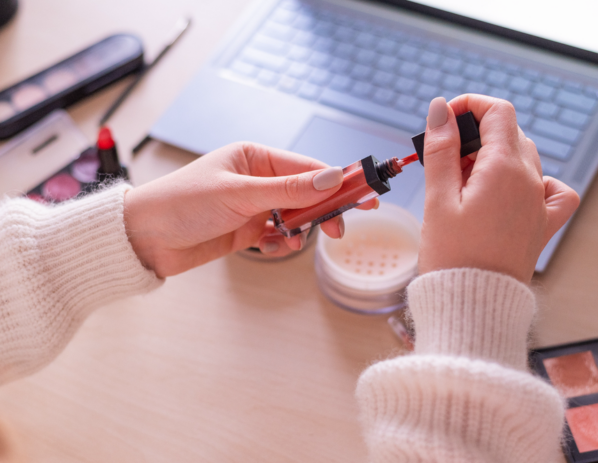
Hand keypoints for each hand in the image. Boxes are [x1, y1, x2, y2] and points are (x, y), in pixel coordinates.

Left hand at [124, 142, 374, 277]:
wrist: (143, 238)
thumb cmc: (181, 203)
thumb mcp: (239, 194)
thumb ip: (288, 190)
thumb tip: (332, 179)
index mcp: (255, 157)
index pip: (309, 168)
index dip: (339, 182)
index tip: (366, 195)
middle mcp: (257, 179)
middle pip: (307, 193)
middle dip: (322, 212)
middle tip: (338, 230)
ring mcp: (253, 206)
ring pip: (295, 217)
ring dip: (299, 232)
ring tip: (287, 241)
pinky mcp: (246, 230)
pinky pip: (278, 236)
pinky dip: (280, 245)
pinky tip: (269, 248)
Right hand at [418, 96, 579, 282]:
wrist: (474, 304)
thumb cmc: (452, 257)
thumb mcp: (438, 199)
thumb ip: (441, 150)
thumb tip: (441, 109)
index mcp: (505, 169)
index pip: (498, 112)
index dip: (469, 105)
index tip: (445, 119)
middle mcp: (531, 181)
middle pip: (509, 133)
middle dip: (475, 135)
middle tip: (444, 161)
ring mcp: (540, 203)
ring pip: (525, 157)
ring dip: (494, 156)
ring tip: (463, 183)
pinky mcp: (543, 225)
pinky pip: (553, 190)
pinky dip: (533, 180)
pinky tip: (511, 190)